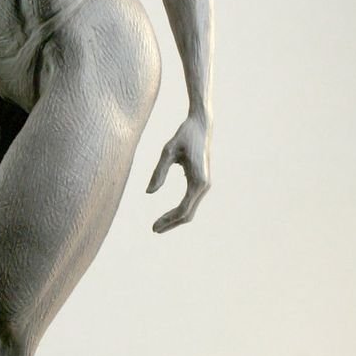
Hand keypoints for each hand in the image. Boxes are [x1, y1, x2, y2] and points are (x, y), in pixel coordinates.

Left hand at [146, 114, 210, 231]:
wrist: (201, 126)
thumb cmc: (183, 136)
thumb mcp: (167, 152)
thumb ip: (159, 172)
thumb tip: (149, 193)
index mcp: (198, 181)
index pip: (183, 210)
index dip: (168, 220)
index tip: (154, 226)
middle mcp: (205, 186)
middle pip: (188, 214)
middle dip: (171, 223)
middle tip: (154, 229)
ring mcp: (206, 185)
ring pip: (191, 210)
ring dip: (176, 219)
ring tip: (159, 225)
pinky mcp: (203, 182)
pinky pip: (192, 202)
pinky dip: (181, 211)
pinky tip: (169, 214)